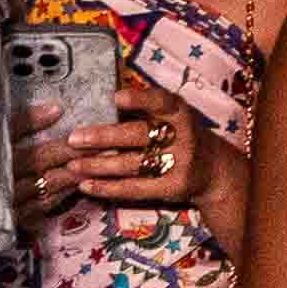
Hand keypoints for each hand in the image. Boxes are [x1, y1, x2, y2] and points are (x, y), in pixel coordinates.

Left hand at [21, 64, 214, 214]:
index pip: (160, 102)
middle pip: (138, 136)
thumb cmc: (181, 134)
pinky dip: (108, 188)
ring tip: (72, 165)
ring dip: (98, 166)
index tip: (115, 98)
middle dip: (103, 137)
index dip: (139, 99)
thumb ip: (145, 108)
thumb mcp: (173, 115)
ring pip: (132, 164)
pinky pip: (135, 189)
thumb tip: (100, 101)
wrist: (215, 170)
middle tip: (73, 139)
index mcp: (179, 112)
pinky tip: (86, 186)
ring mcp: (179, 164)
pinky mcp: (173, 188)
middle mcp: (182, 136)